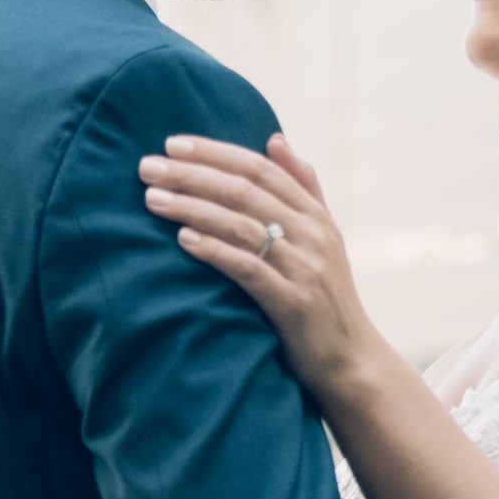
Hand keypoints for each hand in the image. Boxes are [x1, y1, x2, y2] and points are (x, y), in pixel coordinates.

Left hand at [139, 133, 384, 397]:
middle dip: (192, 174)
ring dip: (192, 208)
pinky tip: (183, 240)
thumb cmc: (325, 296)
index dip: (214, 152)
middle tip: (148, 167)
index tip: (171, 143)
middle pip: (244, 190)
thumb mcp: (324, 237)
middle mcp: (312, 234)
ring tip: (153, 200)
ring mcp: (304, 267)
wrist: (351, 359)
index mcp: (315, 214)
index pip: (260, 168)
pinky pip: (248, 268)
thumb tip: (275, 139)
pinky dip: (214, 250)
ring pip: (241, 224)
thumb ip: (303, 187)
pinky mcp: (293, 302)